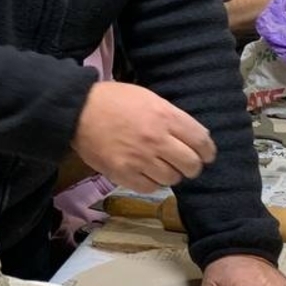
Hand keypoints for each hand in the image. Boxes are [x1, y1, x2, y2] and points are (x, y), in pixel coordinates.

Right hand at [72, 82, 215, 193]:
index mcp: (165, 116)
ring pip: (172, 179)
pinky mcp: (124, 174)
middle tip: (185, 164)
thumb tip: (193, 137)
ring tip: (160, 166)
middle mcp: (157, 139)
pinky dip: (152, 182)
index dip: (207, 151)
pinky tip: (145, 173)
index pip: (201, 141)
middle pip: (191, 164)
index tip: (206, 155)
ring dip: (170, 174)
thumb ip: (171, 116)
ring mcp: (140, 159)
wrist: (78, 110)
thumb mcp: (148, 98)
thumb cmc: (114, 100)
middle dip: (192, 166)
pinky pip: (150, 188)